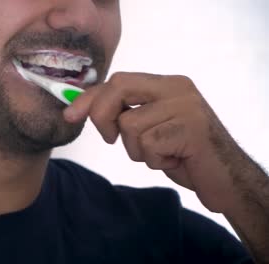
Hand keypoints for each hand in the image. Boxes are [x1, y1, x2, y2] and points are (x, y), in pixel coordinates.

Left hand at [64, 72, 249, 212]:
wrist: (224, 178)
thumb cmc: (180, 153)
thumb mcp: (149, 128)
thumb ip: (124, 113)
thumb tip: (79, 109)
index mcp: (166, 84)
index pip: (118, 81)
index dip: (89, 98)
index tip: (70, 115)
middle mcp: (177, 88)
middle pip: (119, 87)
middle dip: (102, 116)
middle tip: (111, 139)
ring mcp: (186, 106)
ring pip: (130, 124)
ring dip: (137, 150)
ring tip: (162, 154)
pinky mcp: (192, 128)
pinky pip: (148, 145)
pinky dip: (155, 161)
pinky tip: (174, 160)